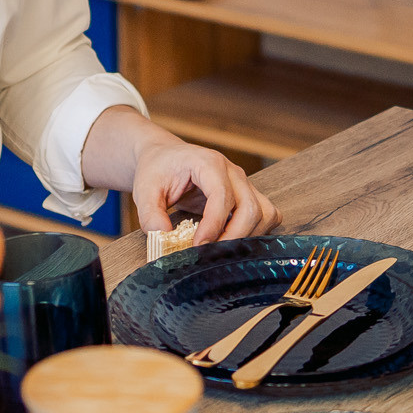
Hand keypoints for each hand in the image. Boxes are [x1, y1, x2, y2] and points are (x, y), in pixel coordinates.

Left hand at [129, 133, 279, 242]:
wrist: (166, 158)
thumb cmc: (158, 170)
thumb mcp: (144, 190)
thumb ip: (150, 215)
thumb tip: (163, 238)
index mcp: (209, 164)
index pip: (223, 196)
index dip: (214, 226)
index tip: (197, 246)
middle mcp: (233, 172)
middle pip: (251, 208)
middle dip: (233, 237)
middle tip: (209, 254)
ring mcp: (244, 183)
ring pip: (265, 213)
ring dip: (248, 236)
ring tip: (220, 249)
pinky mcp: (249, 195)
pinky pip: (268, 215)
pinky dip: (257, 232)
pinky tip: (234, 240)